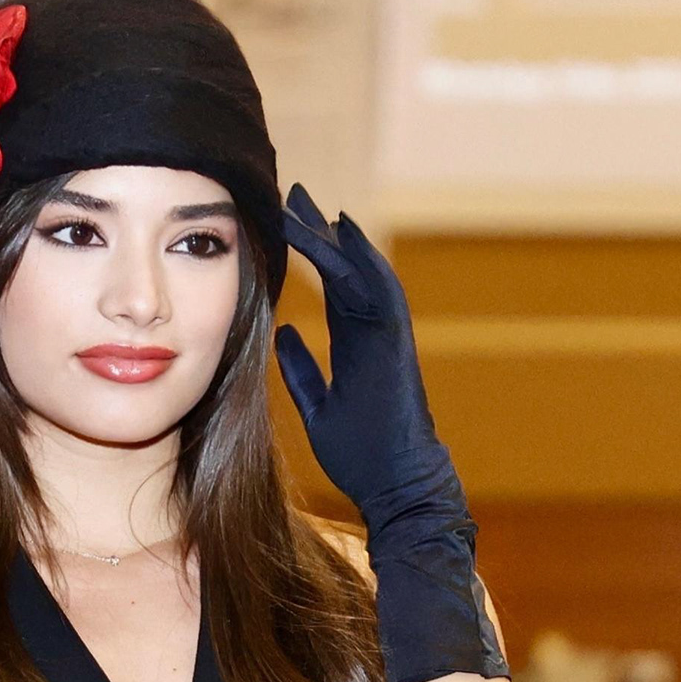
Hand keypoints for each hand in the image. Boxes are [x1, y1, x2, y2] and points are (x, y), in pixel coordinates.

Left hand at [270, 188, 501, 681]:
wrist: (398, 489)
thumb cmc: (362, 457)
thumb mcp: (318, 408)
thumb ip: (303, 370)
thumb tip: (282, 333)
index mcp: (358, 343)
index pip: (331, 286)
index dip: (310, 254)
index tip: (284, 222)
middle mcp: (375, 332)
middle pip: (347, 267)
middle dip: (321, 230)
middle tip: (293, 193)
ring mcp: (389, 336)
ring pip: (363, 272)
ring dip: (337, 237)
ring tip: (308, 203)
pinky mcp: (396, 346)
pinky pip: (380, 293)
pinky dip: (362, 261)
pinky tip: (341, 233)